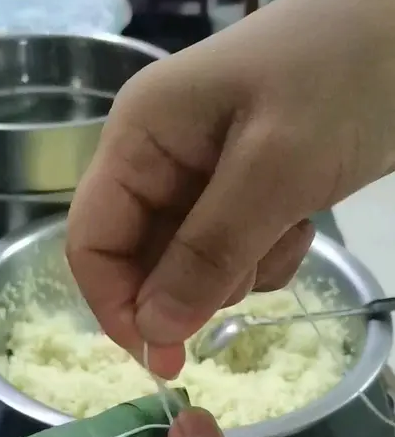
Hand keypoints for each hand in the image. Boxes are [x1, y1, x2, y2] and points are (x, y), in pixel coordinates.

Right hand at [68, 0, 394, 377]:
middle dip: (192, 282)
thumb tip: (152, 333)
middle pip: (142, 254)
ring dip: (239, 267)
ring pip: (192, 260)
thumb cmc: (344, 78)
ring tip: (288, 226)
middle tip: (252, 270)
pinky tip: (302, 221)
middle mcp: (161, 153)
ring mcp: (206, 168)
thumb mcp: (274, 168)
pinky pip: (235, 247)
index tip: (163, 358)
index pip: (91, 239)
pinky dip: (267, 252)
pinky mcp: (249, 182)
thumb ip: (208, 252)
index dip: (116, 304)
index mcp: (140, 134)